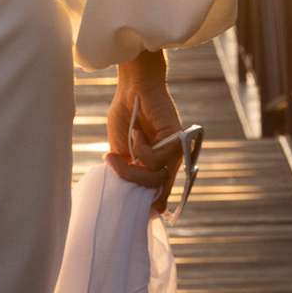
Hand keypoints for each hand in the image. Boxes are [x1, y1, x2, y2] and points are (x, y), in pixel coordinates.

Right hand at [106, 49, 180, 218]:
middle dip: (132, 182)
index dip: (149, 204)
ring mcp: (175, 152)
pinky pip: (155, 160)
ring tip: (127, 143)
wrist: (132, 88)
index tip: (133, 204)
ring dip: (133, 166)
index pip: (161, 195)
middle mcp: (170, 162)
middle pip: (157, 192)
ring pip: (156, 179)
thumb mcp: (120, 151)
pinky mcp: (176, 140)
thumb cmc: (126, 115)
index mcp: (158, 166)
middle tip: (115, 162)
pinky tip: (137, 132)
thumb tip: (127, 196)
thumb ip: (127, 172)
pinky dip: (140, 148)